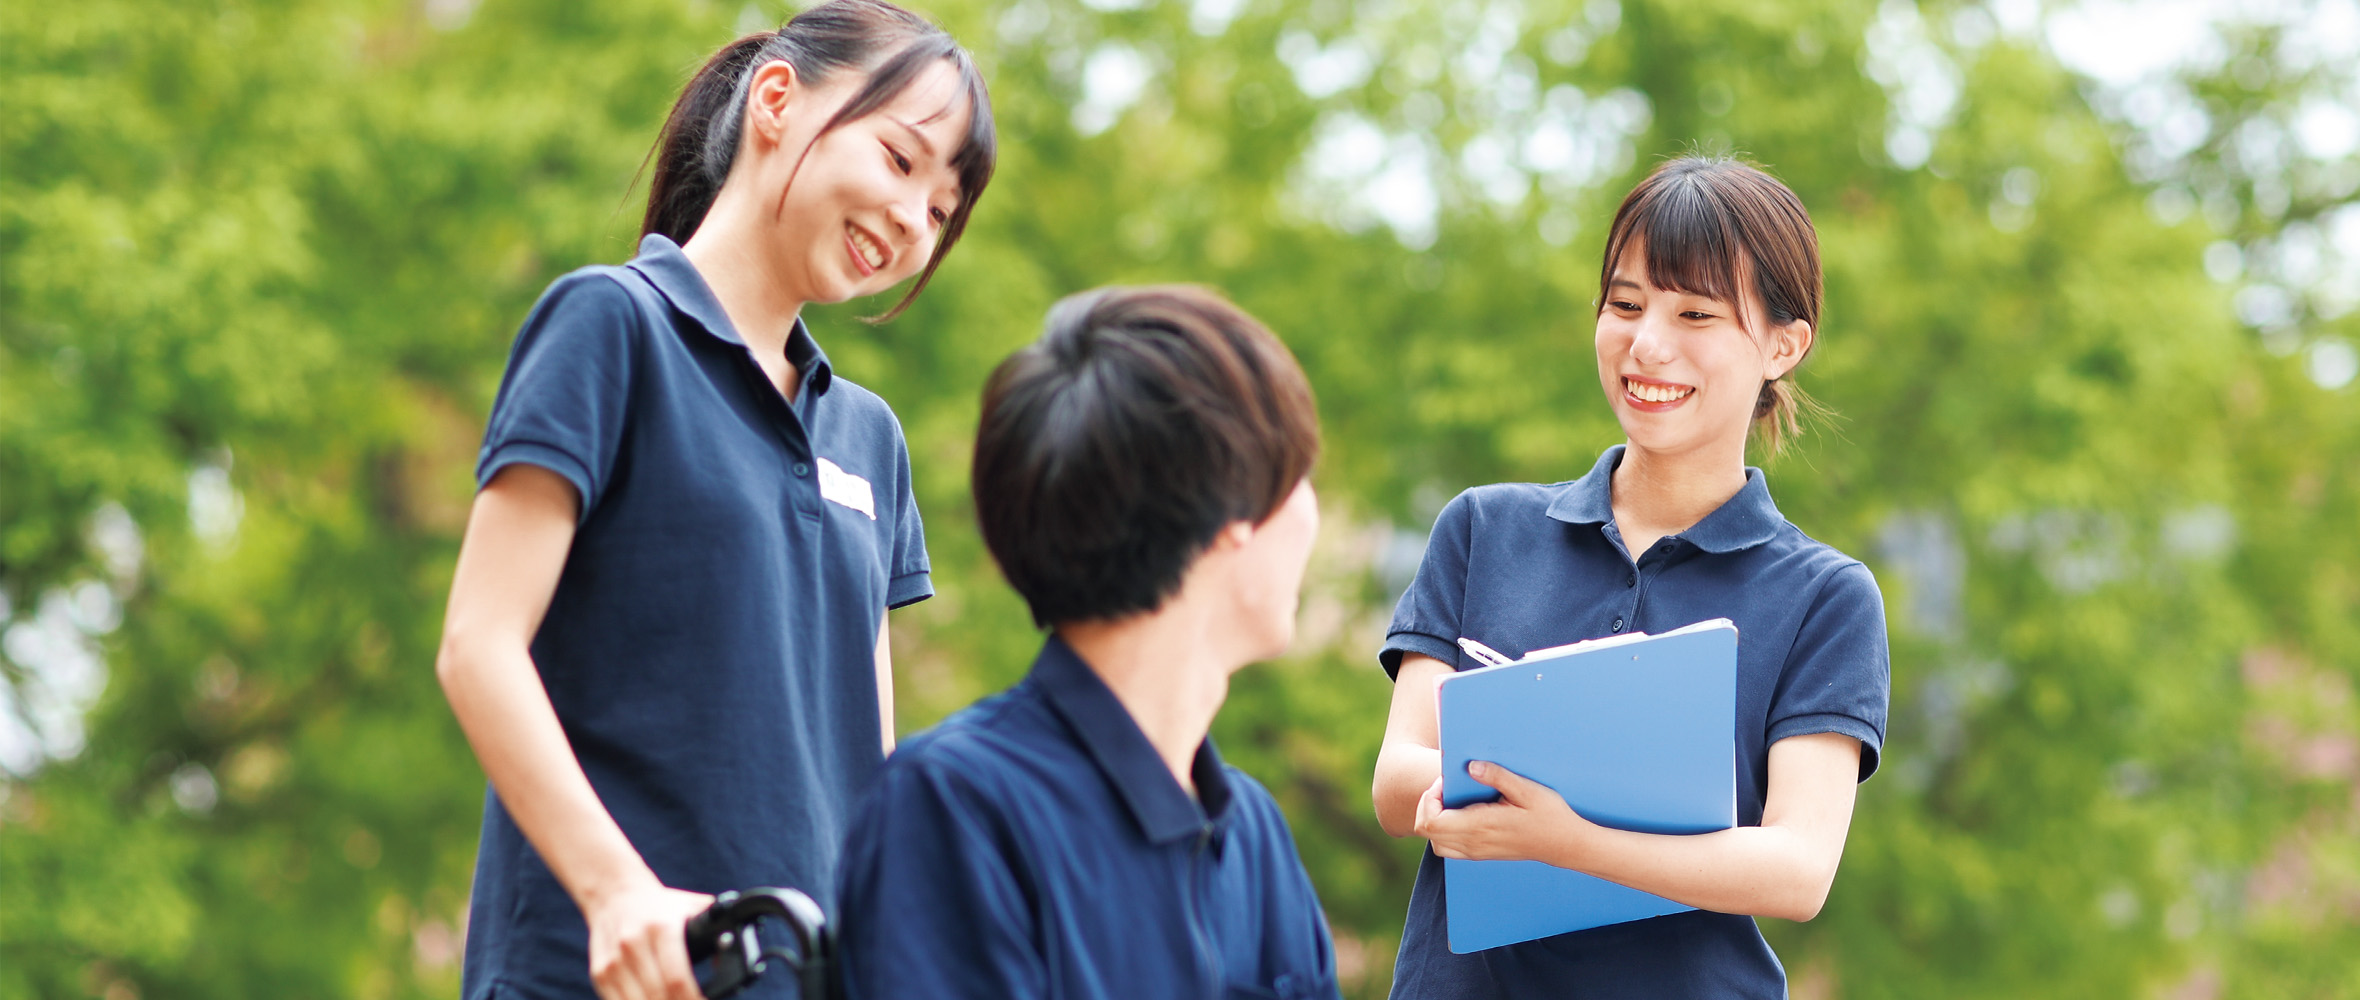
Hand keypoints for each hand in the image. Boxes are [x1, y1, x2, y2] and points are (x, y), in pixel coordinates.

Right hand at [584, 880, 715, 999]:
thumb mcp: (692, 907)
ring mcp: (614, 960)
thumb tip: (733, 953)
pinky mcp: (600, 972)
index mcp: (661, 928)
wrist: (614, 893)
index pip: (677, 979)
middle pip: (658, 996)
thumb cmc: (660, 905)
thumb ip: (718, 927)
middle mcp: (634, 944)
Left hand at [1413, 760, 1595, 864]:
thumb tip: (1470, 766)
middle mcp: (1473, 843)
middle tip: (1447, 787)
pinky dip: (1443, 831)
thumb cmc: (1549, 815)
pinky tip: (1461, 814)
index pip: (1431, 821)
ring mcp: (1476, 852)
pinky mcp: (1480, 854)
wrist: (1564, 845)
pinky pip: (1447, 847)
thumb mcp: (1527, 790)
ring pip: (1434, 841)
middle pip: (1425, 830)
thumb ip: (1498, 776)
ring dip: (1434, 818)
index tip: (1446, 782)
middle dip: (1428, 804)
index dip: (1429, 798)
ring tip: (1452, 800)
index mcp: (1480, 826)